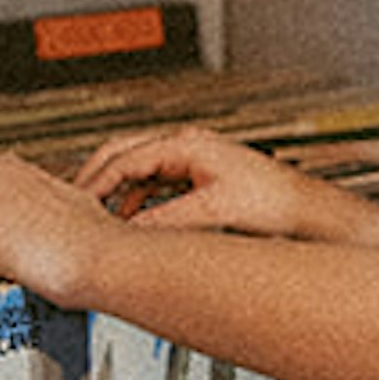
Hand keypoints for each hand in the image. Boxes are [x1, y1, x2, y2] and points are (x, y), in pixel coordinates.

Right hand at [74, 122, 378, 242]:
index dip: (96, 184)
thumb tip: (130, 235)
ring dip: (118, 191)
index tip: (77, 204)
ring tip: (99, 216)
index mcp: (187, 145)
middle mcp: (188, 146)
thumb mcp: (210, 212)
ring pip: (139, 169)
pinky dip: (138, 199)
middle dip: (98, 179)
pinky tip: (134, 220)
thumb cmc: (271, 203)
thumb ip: (166, 222)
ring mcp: (193, 159)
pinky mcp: (200, 176)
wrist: (304, 212)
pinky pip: (155, 182)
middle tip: (74, 204)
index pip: (125, 159)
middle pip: (125, 154)